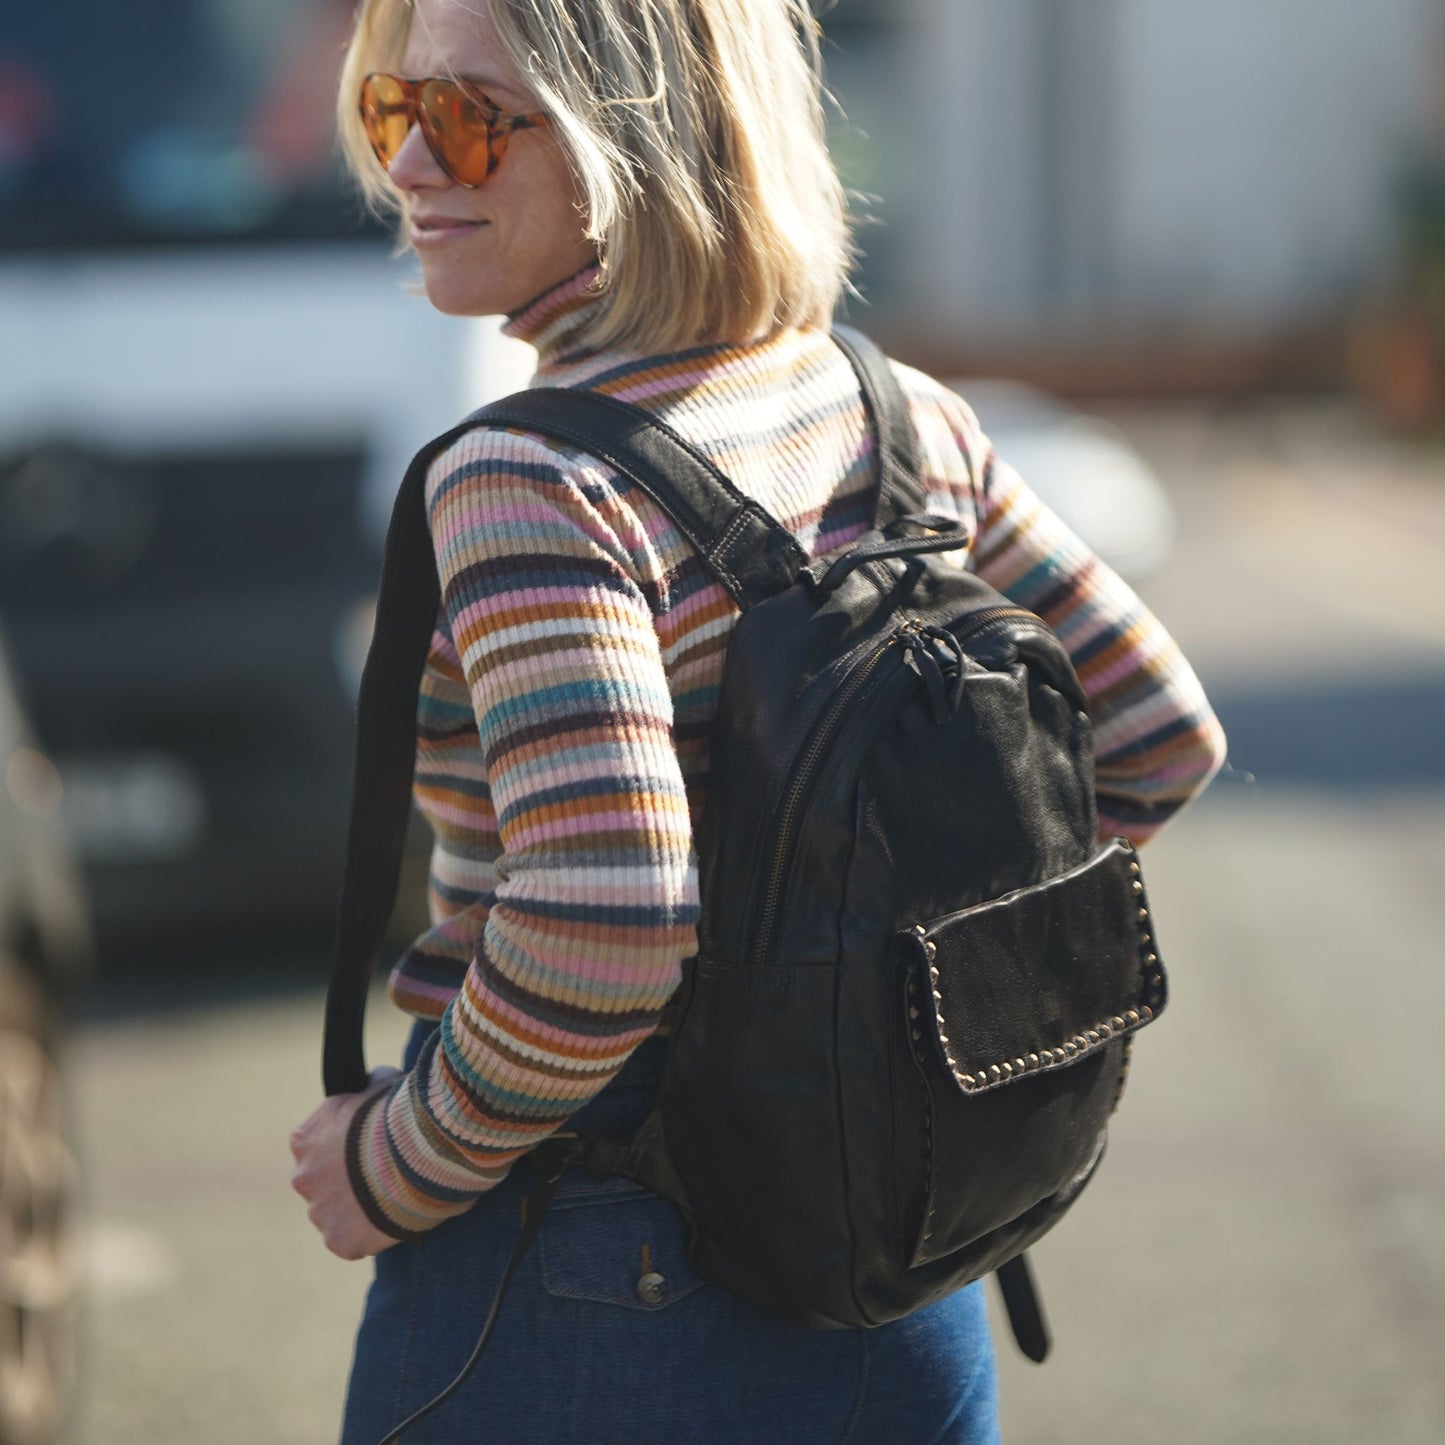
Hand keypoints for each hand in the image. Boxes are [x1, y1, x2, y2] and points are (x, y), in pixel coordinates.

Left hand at [289, 1068, 401, 1259]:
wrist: (419, 1151)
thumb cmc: (402, 1112)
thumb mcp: (382, 1084)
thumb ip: (369, 1088)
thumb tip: (374, 1082)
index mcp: (306, 1138)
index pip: (315, 1143)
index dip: (344, 1143)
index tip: (368, 1143)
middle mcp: (303, 1177)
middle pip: (321, 1182)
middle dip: (346, 1180)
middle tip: (384, 1173)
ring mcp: (320, 1213)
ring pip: (335, 1214)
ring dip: (358, 1208)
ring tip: (396, 1197)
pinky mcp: (340, 1242)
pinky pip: (353, 1241)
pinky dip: (371, 1234)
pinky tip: (396, 1218)